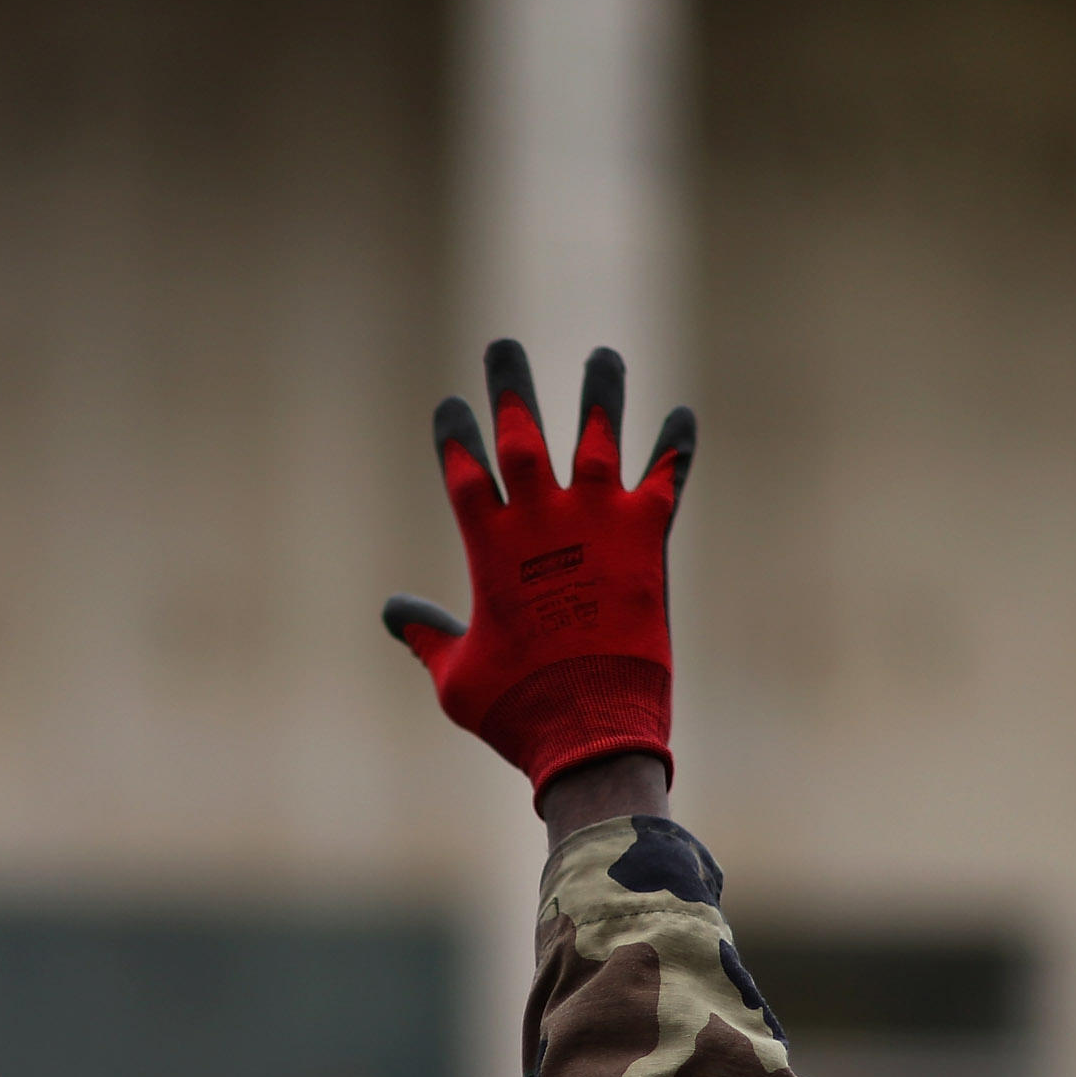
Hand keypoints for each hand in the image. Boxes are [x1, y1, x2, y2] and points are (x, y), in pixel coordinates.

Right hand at [384, 339, 694, 804]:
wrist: (593, 730)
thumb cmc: (519, 709)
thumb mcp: (456, 676)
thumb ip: (426, 636)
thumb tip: (392, 612)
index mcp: (490, 548)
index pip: (463, 471)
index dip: (454, 435)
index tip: (450, 405)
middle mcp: (543, 521)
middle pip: (522, 435)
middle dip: (511, 388)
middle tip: (503, 347)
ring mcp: (598, 523)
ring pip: (598, 437)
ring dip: (599, 394)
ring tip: (602, 356)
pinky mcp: (648, 539)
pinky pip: (666, 477)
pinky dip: (675, 446)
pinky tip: (683, 416)